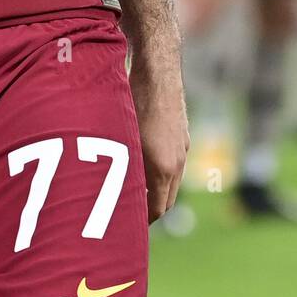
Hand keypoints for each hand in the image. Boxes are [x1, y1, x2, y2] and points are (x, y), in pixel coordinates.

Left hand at [129, 59, 188, 222]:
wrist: (157, 69)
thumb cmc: (132, 99)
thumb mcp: (123, 136)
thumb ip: (124, 165)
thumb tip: (114, 189)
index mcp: (162, 167)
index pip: (156, 210)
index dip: (141, 222)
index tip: (124, 226)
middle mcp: (177, 161)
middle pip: (165, 200)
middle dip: (148, 211)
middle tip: (126, 214)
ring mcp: (182, 148)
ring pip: (170, 182)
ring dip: (154, 190)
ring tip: (132, 190)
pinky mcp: (182, 136)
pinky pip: (174, 164)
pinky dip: (160, 172)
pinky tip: (142, 163)